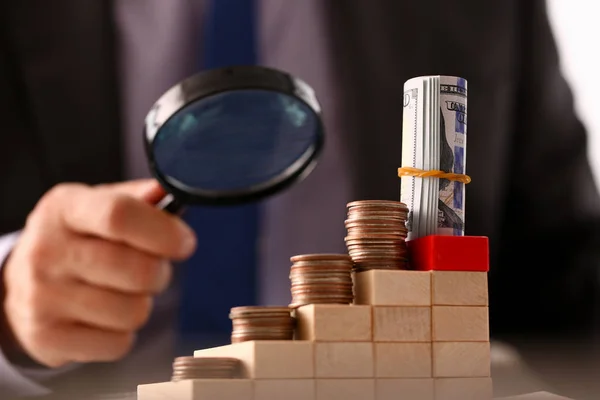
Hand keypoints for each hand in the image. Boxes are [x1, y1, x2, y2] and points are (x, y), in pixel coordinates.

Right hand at [0, 180, 196, 367]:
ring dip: (141, 304)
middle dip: (159, 272)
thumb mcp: (97, 206)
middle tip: (152, 269)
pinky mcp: (47, 338)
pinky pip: (119, 344)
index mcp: (64, 209)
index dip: (164, 231)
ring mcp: (42, 298)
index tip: (184, 242)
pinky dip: (123, 334)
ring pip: (133, 312)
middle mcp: (47, 251)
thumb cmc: (76, 240)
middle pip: (137, 270)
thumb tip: (170, 193)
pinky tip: (104, 317)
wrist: (22, 285)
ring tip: (123, 292)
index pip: (119, 215)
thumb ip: (137, 199)